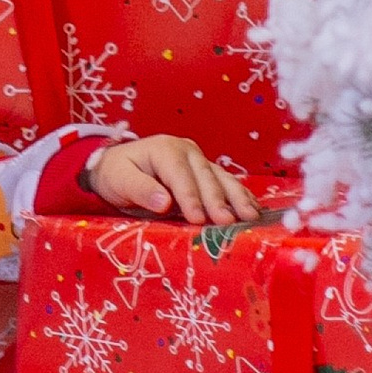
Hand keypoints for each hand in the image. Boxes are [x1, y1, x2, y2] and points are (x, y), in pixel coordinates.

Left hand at [84, 134, 260, 228]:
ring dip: (238, 197)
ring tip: (251, 216)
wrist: (117, 166)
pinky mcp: (206, 171)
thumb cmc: (117, 174)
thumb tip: (163, 202)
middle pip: (205, 176)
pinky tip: (254, 209)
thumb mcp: (119, 179)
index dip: (190, 197)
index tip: (197, 219)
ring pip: (221, 178)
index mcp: (165, 150)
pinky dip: (241, 196)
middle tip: (228, 222)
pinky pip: (226, 183)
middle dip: (218, 200)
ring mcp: (199, 160)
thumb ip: (140, 189)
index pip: (180, 175)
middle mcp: (186, 150)